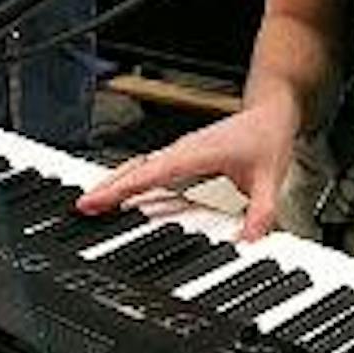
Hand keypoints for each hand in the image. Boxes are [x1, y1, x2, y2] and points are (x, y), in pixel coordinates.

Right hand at [76, 100, 295, 239]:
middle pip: (136, 167)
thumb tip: (249, 240)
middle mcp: (184, 150)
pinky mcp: (184, 157)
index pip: (152, 172)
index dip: (123, 187)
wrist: (270, 112)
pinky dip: (132, 180)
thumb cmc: (266, 136)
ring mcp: (182, 152)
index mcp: (197, 152)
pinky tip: (124, 196)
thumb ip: (261, 211)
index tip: (97, 200)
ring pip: (140, 166)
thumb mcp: (270, 177)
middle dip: (108, 186)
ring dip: (117, 182)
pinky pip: (151, 168)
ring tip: (93, 203)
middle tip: (83, 206)